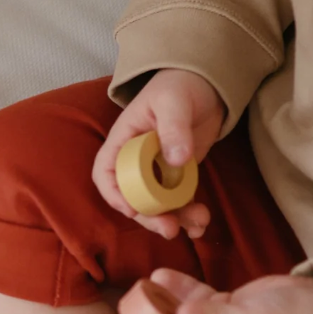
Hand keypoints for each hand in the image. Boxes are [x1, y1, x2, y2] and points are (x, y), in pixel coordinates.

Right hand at [92, 69, 225, 239]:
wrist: (207, 84)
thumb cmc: (180, 86)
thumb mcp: (174, 102)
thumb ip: (174, 128)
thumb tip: (176, 160)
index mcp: (124, 141)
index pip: (105, 171)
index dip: (114, 194)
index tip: (131, 210)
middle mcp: (136, 160)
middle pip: (132, 196)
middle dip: (149, 217)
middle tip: (169, 229)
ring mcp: (158, 170)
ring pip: (157, 204)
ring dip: (174, 219)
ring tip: (196, 226)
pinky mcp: (178, 175)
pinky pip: (179, 200)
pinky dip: (189, 214)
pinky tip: (202, 223)